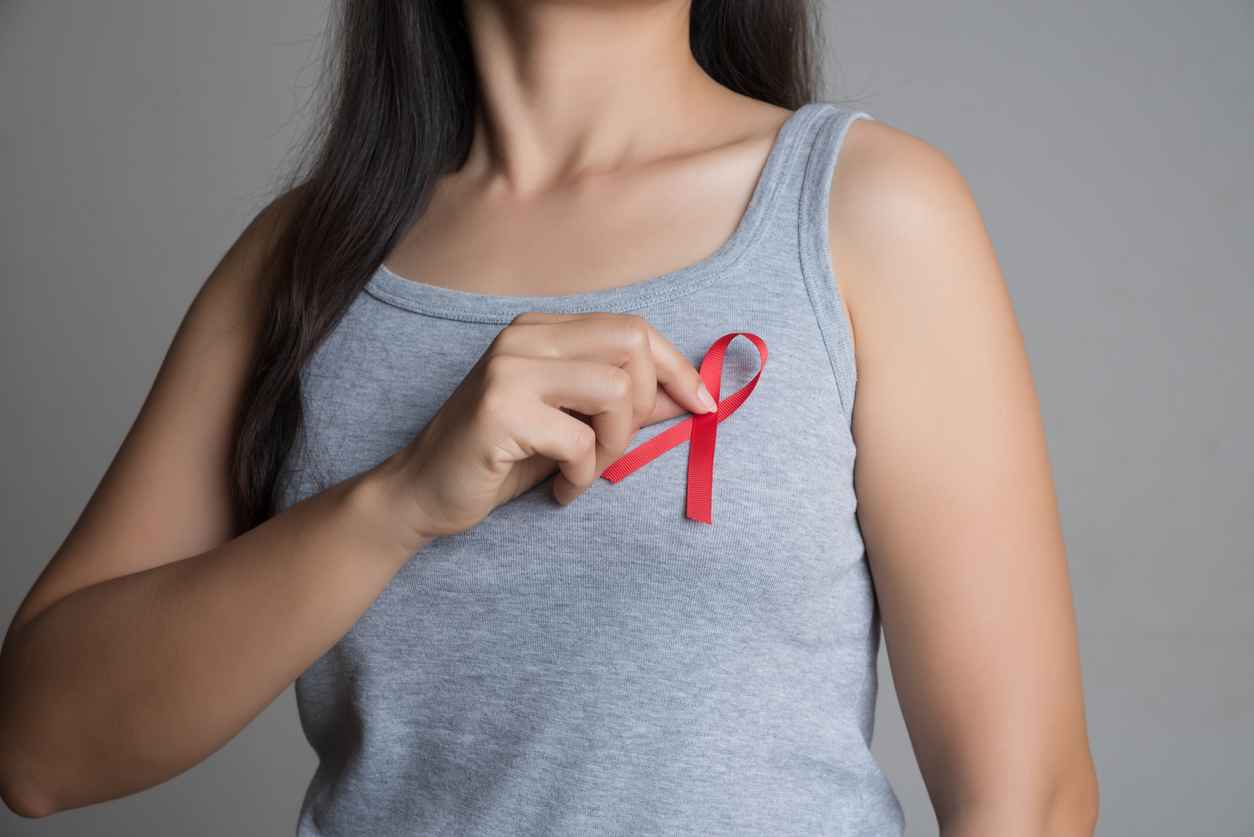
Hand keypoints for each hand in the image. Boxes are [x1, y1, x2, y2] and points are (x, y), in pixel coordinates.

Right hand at [376, 311, 717, 540]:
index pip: (632, 328)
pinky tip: (559, 490)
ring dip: (614, 446)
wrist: (422, 491)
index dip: (677, 366)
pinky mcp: (500, 410)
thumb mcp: (571, 425)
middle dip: (642, 409)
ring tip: (585, 472)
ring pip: (613, 392)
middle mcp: (524, 337)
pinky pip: (579, 441)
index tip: (703, 405)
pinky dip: (582, 477)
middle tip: (612, 451)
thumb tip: (687, 396)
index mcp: (542, 329)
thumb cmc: (501, 458)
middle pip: (632, 347)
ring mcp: (509, 369)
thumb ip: (624, 405)